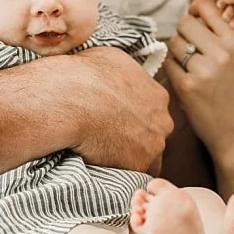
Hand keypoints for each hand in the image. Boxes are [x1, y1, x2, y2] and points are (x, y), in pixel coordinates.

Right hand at [64, 47, 172, 170]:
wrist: (71, 100)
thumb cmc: (85, 75)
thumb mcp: (110, 59)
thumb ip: (124, 74)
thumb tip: (117, 75)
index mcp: (157, 96)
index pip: (153, 113)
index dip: (135, 118)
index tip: (118, 121)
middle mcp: (162, 121)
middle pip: (153, 136)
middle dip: (136, 138)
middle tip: (110, 138)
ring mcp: (153, 145)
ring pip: (145, 157)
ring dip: (128, 157)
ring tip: (103, 154)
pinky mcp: (138, 165)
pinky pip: (131, 174)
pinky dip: (118, 171)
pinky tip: (100, 164)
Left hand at [163, 0, 233, 160]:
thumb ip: (220, 35)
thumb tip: (192, 12)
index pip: (206, 6)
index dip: (195, 10)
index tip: (194, 20)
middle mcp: (221, 52)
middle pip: (185, 23)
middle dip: (183, 32)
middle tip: (189, 47)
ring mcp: (203, 70)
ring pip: (174, 43)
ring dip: (176, 51)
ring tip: (189, 65)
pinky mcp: (187, 87)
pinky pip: (168, 64)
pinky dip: (172, 69)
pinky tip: (184, 78)